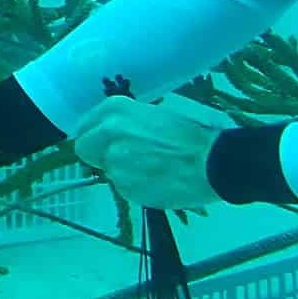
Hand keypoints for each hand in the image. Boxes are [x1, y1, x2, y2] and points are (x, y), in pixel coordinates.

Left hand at [72, 96, 226, 208]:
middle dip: (98, 152)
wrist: (213, 163)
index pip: (84, 125)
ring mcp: (115, 163)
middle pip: (84, 148)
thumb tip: (113, 131)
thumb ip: (128, 121)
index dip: (93, 134)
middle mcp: (109, 134)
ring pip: (107, 169)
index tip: (100, 139)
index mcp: (116, 110)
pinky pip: (123, 187)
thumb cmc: (193, 133)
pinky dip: (135, 185)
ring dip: (122, 170)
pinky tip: (157, 179)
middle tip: (121, 155)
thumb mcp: (157, 113)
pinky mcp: (125, 188)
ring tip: (152, 167)